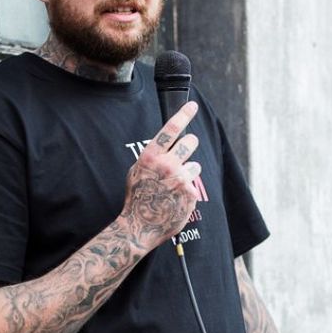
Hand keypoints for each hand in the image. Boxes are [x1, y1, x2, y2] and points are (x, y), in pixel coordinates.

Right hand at [121, 101, 199, 250]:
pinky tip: (175, 200)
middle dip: (190, 144)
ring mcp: (180, 179)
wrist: (140, 226)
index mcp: (151, 157)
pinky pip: (193, 186)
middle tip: (188, 148)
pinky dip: (186, 192)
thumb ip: (154, 157)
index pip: (170, 129)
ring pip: (194, 166)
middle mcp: (167, 164)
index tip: (192, 106)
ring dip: (188, 173)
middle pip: (190, 142)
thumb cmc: (137, 198)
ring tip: (173, 187)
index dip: (183, 114)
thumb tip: (168, 144)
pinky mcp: (190, 194)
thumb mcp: (137, 171)